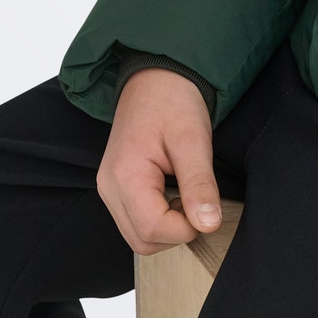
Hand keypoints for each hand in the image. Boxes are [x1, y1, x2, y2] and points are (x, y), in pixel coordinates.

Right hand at [96, 67, 223, 253]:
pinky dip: (158, 219)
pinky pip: (135, 221)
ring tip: (184, 193)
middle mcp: (109, 187)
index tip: (205, 206)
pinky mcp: (115, 187)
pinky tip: (172, 194)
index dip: (186, 229)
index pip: (152, 230)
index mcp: (124, 175)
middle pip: (142, 240)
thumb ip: (199, 185)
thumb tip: (208, 225)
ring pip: (138, 236)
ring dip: (167, 227)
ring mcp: (109, 188)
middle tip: (196, 200)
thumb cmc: (174, 101)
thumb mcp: (193, 140)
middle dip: (176, 232)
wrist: (156, 76)